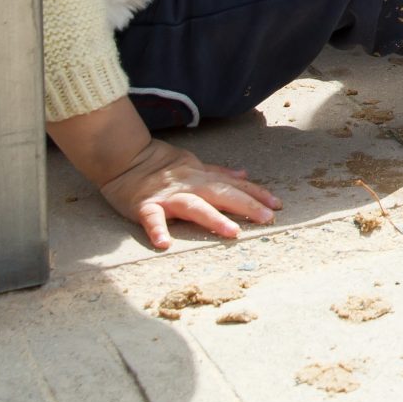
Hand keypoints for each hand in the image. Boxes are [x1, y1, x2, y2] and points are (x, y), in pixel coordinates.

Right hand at [98, 137, 281, 250]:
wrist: (124, 157)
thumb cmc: (161, 164)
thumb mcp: (194, 164)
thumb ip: (218, 172)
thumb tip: (244, 175)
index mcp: (202, 177)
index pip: (235, 186)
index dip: (257, 194)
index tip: (278, 205)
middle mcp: (190, 185)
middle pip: (222, 194)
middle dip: (247, 205)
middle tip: (268, 218)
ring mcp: (168, 196)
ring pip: (195, 206)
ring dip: (214, 219)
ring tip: (232, 232)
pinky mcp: (144, 206)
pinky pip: (152, 219)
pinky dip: (158, 230)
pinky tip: (165, 244)